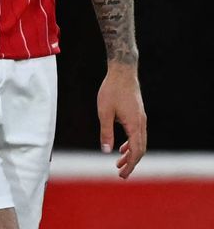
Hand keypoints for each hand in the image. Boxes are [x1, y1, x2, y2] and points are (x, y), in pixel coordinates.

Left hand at [97, 63, 146, 178]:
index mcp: (134, 125)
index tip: (122, 174)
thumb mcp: (104, 112)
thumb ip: (105, 131)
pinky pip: (137, 134)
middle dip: (131, 163)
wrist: (123, 72)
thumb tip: (106, 151)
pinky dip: (131, 143)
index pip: (136, 151)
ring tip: (119, 163)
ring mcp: (141, 119)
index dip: (130, 164)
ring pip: (139, 142)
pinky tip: (122, 147)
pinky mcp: (137, 115)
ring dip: (130, 154)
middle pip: (140, 149)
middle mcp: (141, 124)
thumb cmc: (111, 90)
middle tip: (121, 174)